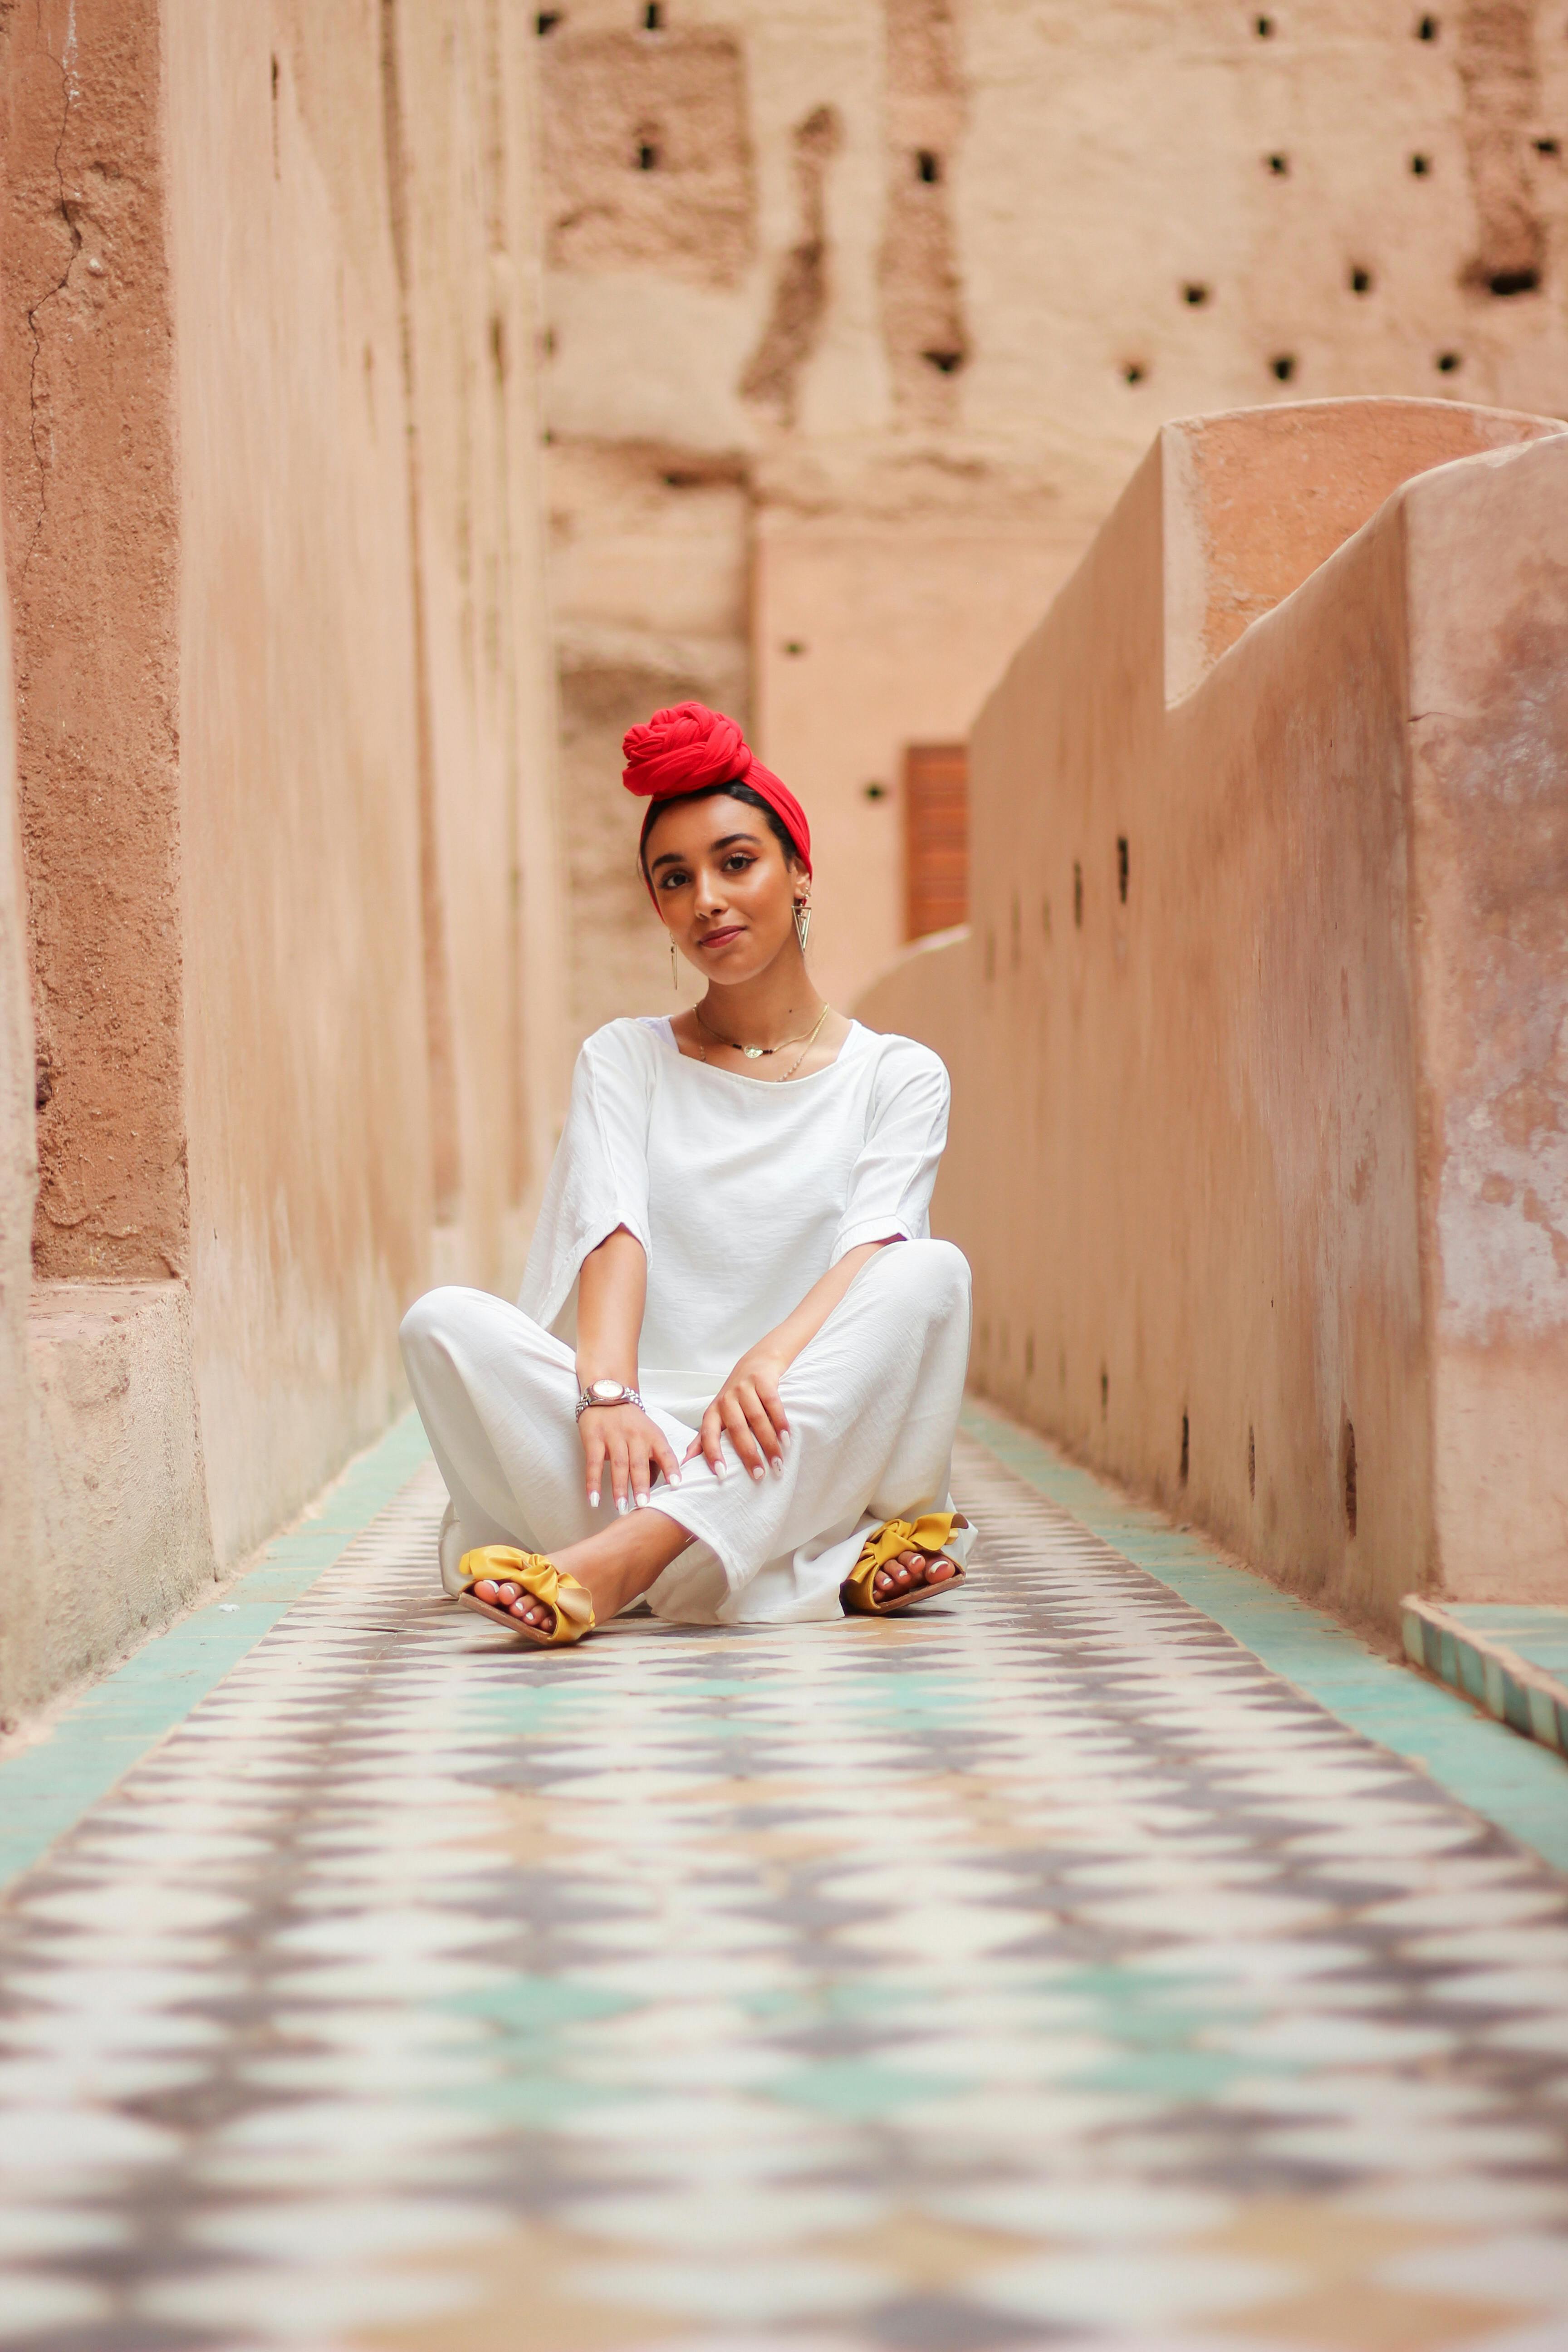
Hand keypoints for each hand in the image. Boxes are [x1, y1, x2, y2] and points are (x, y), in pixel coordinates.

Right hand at [579, 1402, 681, 1513]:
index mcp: (653, 1435)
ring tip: (621, 1508)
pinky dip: (593, 1482)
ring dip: (619, 1488)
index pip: (665, 1453)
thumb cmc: (633, 1423)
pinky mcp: (594, 1438)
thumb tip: (654, 1488)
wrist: (609, 1394)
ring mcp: (614, 1436)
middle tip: (643, 1505)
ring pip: (618, 1464)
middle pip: (639, 1463)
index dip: (672, 1469)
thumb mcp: (649, 1435)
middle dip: (641, 1485)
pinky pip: (594, 1463)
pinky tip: (594, 1499)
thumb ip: (654, 1460)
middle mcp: (635, 1435)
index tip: (676, 1486)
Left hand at [683, 1348, 789, 1483]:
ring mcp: (744, 1388)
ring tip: (778, 1463)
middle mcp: (727, 1399)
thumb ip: (703, 1438)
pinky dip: (780, 1422)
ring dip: (769, 1443)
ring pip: (757, 1419)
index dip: (712, 1454)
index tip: (721, 1474)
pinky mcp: (762, 1380)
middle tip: (759, 1475)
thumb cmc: (736, 1397)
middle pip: (737, 1429)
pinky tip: (786, 1439)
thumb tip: (686, 1463)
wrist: (757, 1363)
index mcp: (713, 1411)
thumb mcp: (717, 1416)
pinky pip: (772, 1404)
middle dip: (749, 1455)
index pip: (708, 1434)